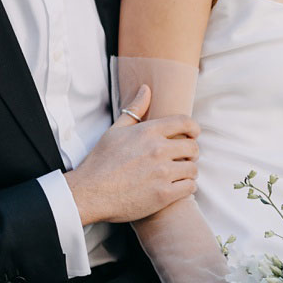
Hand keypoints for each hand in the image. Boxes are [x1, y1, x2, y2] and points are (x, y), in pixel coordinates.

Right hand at [65, 85, 199, 224]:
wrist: (89, 193)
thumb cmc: (100, 162)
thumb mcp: (115, 131)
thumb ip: (134, 110)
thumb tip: (146, 88)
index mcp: (148, 132)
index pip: (185, 122)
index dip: (194, 129)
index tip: (192, 135)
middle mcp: (158, 150)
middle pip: (193, 147)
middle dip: (191, 153)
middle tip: (184, 159)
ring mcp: (162, 173)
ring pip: (193, 169)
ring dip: (188, 172)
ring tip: (178, 175)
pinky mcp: (163, 194)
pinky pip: (190, 188)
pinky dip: (186, 188)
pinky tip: (176, 188)